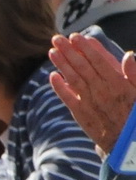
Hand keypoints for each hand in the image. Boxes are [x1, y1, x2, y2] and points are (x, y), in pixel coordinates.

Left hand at [48, 32, 135, 154]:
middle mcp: (101, 92)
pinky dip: (59, 87)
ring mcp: (89, 103)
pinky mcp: (81, 114)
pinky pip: (68, 99)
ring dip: (61, 65)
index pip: (99, 62)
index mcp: (118, 84)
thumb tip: (130, 55)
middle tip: (58, 38)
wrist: (128, 143)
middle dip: (69, 52)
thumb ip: (135, 74)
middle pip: (82, 68)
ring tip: (52, 51)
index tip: (76, 36)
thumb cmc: (135, 114)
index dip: (87, 49)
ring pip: (73, 80)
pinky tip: (52, 76)